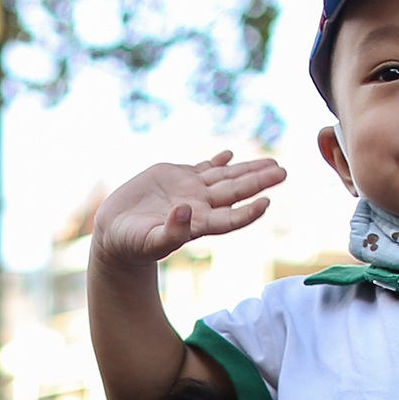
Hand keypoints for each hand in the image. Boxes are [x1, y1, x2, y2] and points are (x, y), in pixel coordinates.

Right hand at [90, 152, 284, 267]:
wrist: (116, 233)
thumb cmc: (132, 245)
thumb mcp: (149, 242)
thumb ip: (170, 232)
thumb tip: (184, 211)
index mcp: (197, 224)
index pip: (230, 219)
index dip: (248, 212)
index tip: (267, 202)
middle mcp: (200, 206)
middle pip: (235, 192)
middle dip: (259, 181)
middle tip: (282, 172)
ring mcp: (190, 190)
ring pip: (225, 177)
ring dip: (248, 169)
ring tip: (272, 162)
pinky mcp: (176, 178)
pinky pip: (202, 167)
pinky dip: (217, 161)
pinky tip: (230, 154)